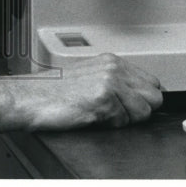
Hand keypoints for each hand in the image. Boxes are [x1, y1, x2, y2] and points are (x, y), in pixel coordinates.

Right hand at [0, 53, 163, 131]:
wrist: (30, 98)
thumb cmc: (53, 92)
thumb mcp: (89, 78)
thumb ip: (116, 83)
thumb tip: (142, 98)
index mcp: (111, 61)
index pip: (152, 82)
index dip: (144, 100)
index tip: (131, 107)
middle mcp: (113, 67)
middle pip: (155, 96)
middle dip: (139, 110)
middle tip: (114, 113)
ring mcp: (110, 81)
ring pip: (143, 112)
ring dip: (124, 119)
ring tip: (99, 114)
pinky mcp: (104, 98)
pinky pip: (124, 122)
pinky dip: (110, 125)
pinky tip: (91, 116)